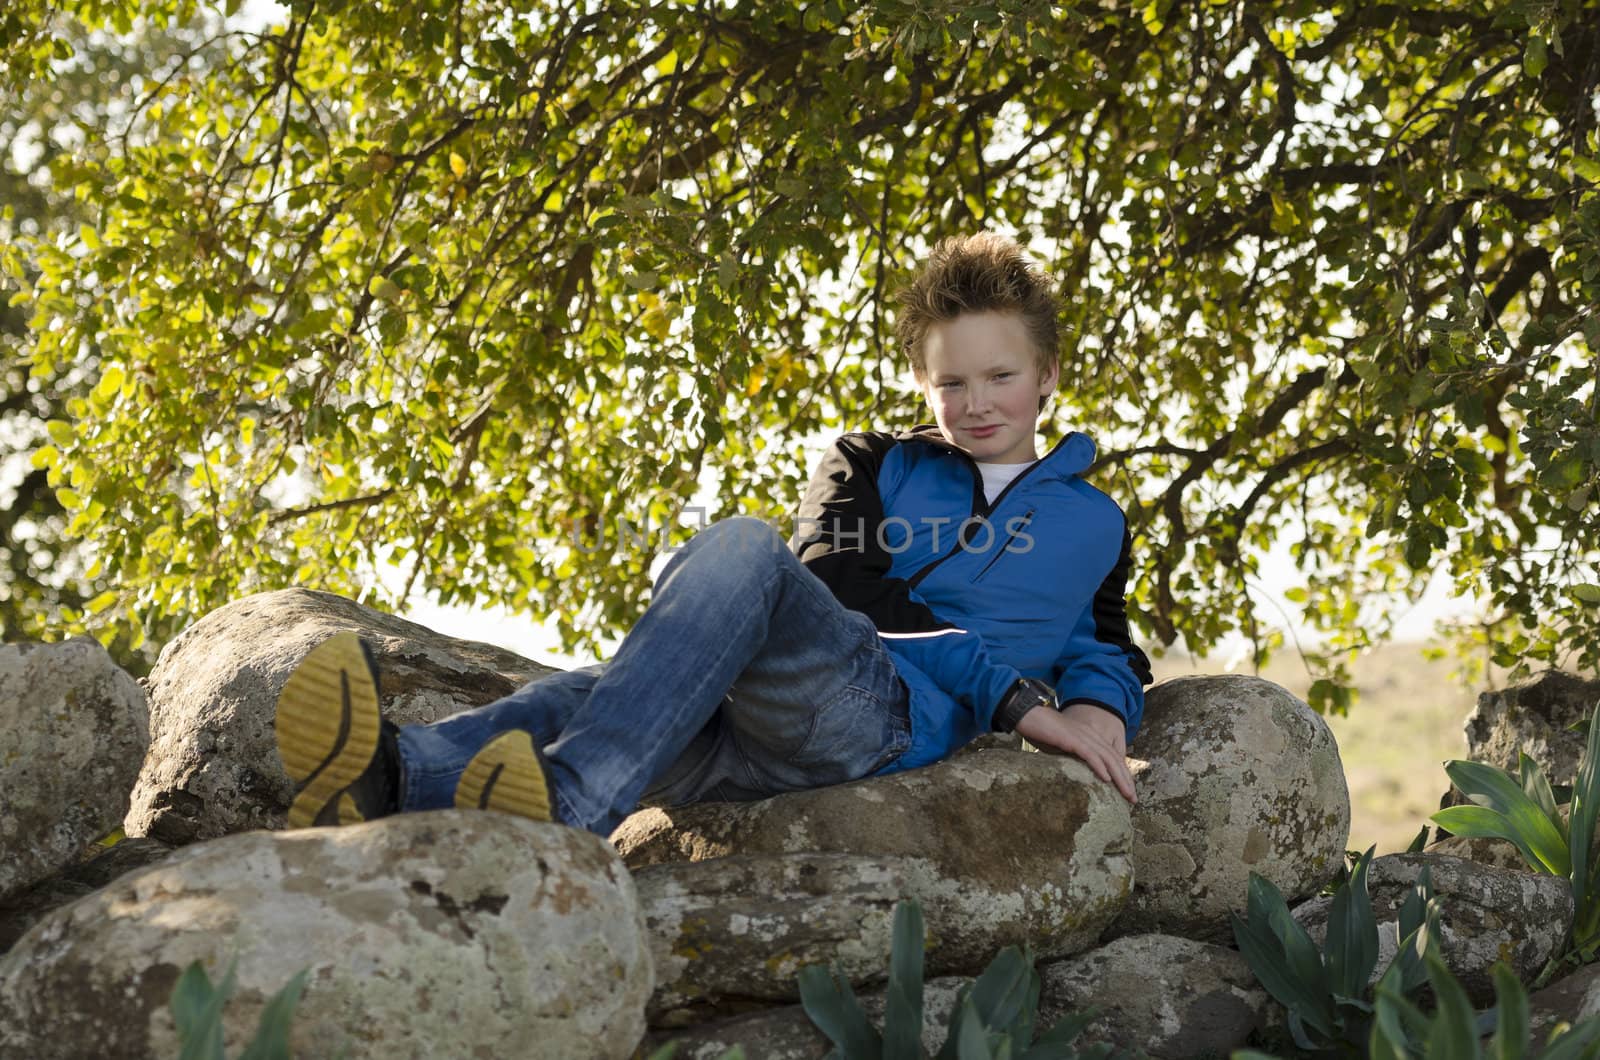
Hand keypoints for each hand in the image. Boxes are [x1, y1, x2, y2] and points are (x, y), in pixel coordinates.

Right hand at [1013, 702, 1135, 803]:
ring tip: (1127, 793)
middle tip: (1133, 799)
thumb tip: (1074, 775)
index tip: (1127, 791)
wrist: (1027, 714)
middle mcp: (1090, 736)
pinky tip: (1107, 779)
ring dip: (1119, 778)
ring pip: (1107, 759)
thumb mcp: (1059, 747)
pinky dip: (1100, 767)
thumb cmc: (1040, 731)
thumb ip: (1070, 758)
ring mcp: (1082, 736)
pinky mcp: (1072, 739)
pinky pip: (1090, 755)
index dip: (1122, 775)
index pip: (1111, 757)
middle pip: (1115, 759)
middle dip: (1126, 780)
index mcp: (1089, 737)